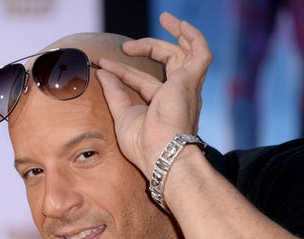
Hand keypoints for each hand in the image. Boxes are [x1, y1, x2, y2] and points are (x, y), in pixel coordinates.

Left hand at [96, 11, 211, 174]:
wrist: (161, 154)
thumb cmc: (145, 144)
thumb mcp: (123, 114)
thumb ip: (115, 92)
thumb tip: (102, 73)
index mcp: (164, 106)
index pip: (144, 81)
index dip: (124, 72)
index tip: (104, 65)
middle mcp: (179, 95)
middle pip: (169, 63)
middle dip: (150, 48)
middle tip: (127, 46)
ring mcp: (187, 87)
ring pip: (185, 53)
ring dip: (174, 35)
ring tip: (164, 18)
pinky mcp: (190, 80)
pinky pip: (201, 51)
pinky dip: (193, 35)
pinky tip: (179, 23)